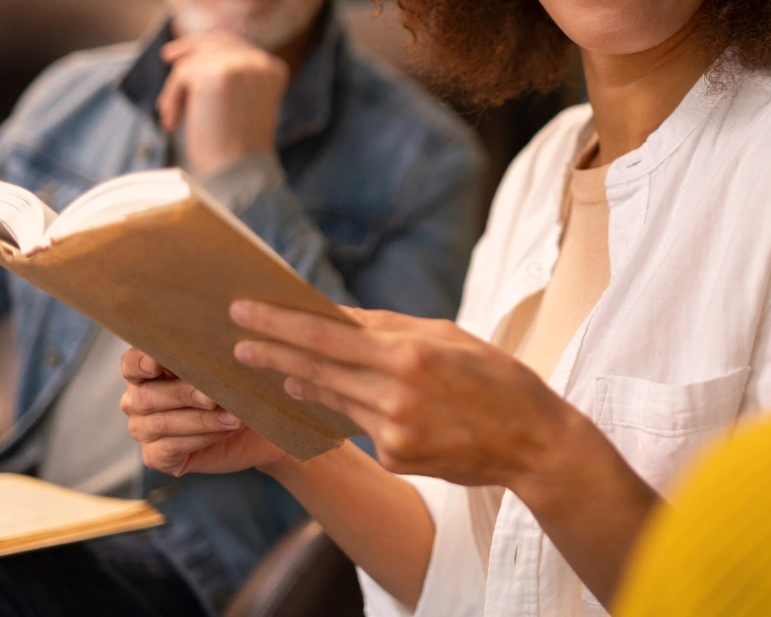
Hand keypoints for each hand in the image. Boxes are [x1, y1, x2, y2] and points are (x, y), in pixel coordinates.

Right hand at [120, 346, 286, 475]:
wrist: (252, 426)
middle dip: (182, 395)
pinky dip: (202, 438)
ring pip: (162, 424)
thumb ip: (210, 356)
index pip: (131, 364)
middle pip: (146, 396)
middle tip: (213, 397)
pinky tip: (227, 430)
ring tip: (234, 417)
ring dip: (201, 420)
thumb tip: (218, 350)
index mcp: (146, 370)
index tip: (156, 364)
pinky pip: (171, 448)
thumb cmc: (234, 387)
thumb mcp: (224, 367)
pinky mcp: (155, 456)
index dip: (140, 363)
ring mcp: (143, 429)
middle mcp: (138, 400)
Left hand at [157, 32, 287, 176]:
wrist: (238, 172)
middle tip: (167, 57)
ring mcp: (241, 65)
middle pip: (216, 42)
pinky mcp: (217, 73)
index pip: (238, 44)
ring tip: (171, 116)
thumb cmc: (235, 149)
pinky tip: (172, 122)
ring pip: (194, 60)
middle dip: (189, 50)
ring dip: (177, 88)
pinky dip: (171, 98)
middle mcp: (261, 62)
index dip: (209, 46)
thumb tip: (192, 53)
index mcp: (273, 69)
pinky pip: (182, 74)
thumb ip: (230, 77)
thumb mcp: (240, 104)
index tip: (183, 54)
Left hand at [229, 303, 582, 496]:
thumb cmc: (496, 377)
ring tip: (277, 370)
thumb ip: (390, 327)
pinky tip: (347, 401)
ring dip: (304, 383)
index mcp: (408, 355)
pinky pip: (363, 428)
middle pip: (316, 370)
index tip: (243, 310)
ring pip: (335, 400)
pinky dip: (354, 410)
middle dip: (272, 354)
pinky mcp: (396, 460)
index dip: (278, 323)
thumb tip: (338, 317)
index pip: (325, 336)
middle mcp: (394, 396)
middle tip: (237, 341)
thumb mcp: (449, 336)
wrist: (532, 443)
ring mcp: (392, 434)